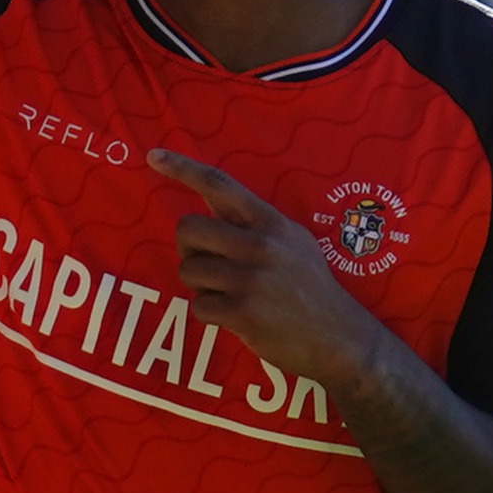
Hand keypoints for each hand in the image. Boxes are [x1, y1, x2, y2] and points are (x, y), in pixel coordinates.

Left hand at [149, 152, 394, 408]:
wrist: (339, 337)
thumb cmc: (311, 289)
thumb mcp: (294, 243)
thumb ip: (256, 223)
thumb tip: (212, 198)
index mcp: (271, 223)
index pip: (220, 185)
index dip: (183, 168)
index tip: (154, 156)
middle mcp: (260, 245)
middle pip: (188, 228)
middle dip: (188, 249)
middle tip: (206, 265)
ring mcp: (251, 279)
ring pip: (189, 270)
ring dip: (199, 286)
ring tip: (226, 294)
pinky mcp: (243, 313)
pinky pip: (198, 306)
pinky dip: (208, 313)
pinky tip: (232, 316)